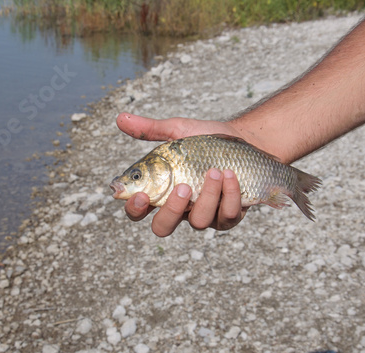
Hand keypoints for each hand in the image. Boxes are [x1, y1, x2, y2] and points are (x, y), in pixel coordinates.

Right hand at [117, 112, 248, 236]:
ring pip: (198, 222)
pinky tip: (231, 175)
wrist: (244, 141)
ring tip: (215, 171)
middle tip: (182, 187)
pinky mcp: (228, 217)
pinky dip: (229, 195)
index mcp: (161, 191)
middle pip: (162, 228)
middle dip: (171, 211)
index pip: (138, 210)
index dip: (134, 209)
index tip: (141, 195)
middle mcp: (180, 208)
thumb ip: (150, 129)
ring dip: (207, 195)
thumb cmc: (206, 141)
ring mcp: (204, 215)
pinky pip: (226, 217)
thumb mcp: (178, 132)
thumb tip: (120, 118)